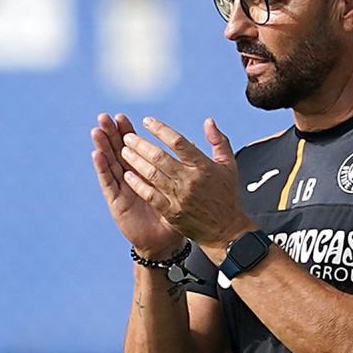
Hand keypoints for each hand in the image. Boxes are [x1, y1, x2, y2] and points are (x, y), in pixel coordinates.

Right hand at [90, 113, 184, 256]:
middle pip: (118, 151)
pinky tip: (96, 154)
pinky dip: (102, 168)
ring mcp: (122, 189)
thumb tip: (192, 143)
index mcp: (145, 172)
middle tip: (105, 117)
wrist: (165, 242)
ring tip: (97, 130)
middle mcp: (130, 178)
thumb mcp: (179, 189)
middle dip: (112, 134)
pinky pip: (108, 183)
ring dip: (103, 146)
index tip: (123, 116)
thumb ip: (184, 166)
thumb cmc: (173, 216)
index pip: (134, 147)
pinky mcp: (117, 202)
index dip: (127, 132)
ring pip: (110, 163)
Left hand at [119, 116, 252, 250]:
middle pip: (160, 157)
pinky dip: (137, 184)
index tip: (147, 122)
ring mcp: (180, 196)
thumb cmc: (226, 196)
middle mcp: (190, 180)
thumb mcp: (229, 165)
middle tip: (128, 137)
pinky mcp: (172, 212)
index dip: (160, 129)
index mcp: (203, 166)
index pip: (178, 142)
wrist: (226, 230)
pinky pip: (150, 195)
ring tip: (123, 152)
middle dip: (140, 144)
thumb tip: (209, 121)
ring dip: (135, 161)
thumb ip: (219, 141)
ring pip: (152, 174)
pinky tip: (128, 175)